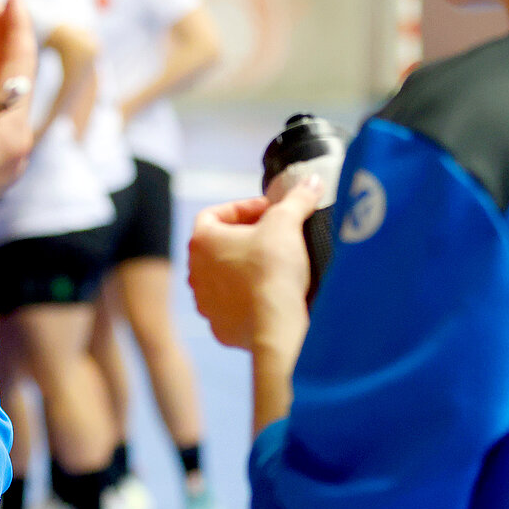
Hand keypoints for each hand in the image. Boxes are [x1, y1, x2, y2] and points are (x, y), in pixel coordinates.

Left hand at [187, 178, 320, 351]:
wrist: (276, 326)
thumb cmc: (273, 269)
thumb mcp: (288, 222)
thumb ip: (297, 199)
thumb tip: (313, 181)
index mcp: (201, 241)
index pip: (214, 214)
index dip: (243, 208)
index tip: (269, 211)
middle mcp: (195, 272)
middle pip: (217, 246)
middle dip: (245, 238)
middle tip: (274, 236)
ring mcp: (205, 302)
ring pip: (223, 278)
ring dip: (244, 269)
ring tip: (274, 267)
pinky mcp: (220, 327)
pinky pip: (233, 306)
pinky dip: (249, 298)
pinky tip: (272, 296)